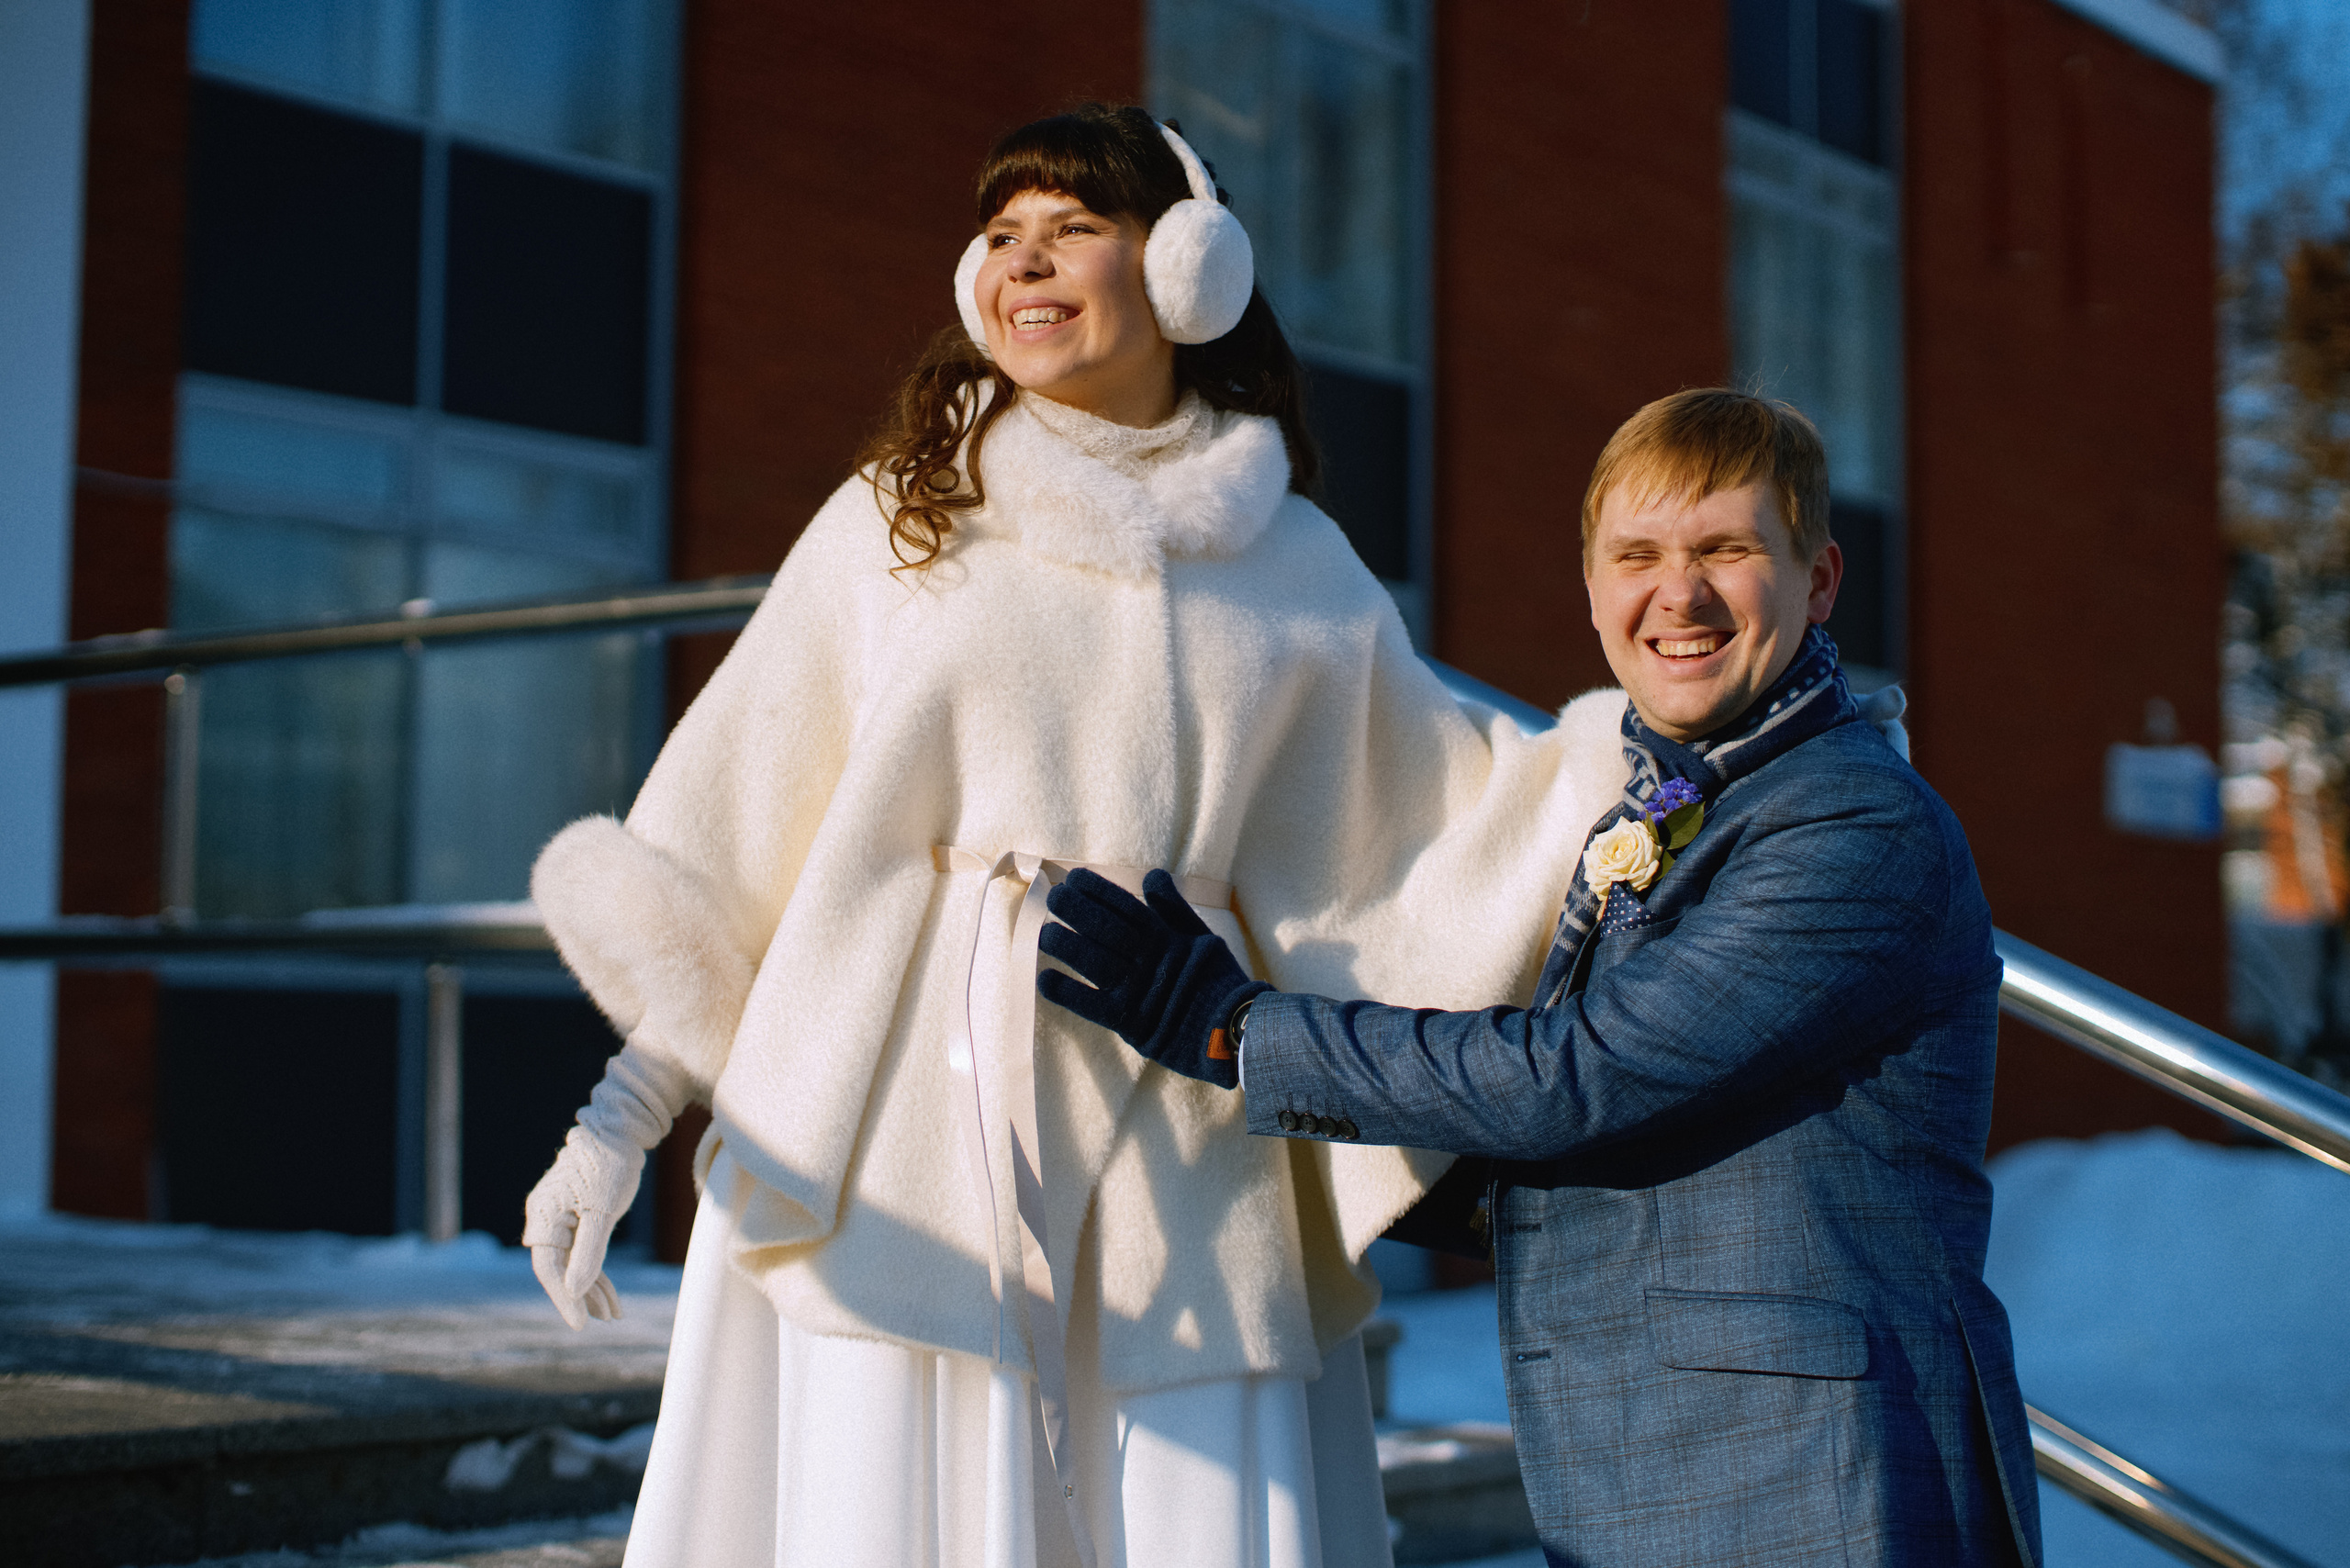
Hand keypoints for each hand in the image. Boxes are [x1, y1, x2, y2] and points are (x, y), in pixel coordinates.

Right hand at [522, 1128, 637, 1328]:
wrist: (620, 1133)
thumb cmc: (610, 1166)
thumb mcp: (603, 1212)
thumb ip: (589, 1252)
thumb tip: (574, 1290)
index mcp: (543, 1216)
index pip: (548, 1268)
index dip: (564, 1298)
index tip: (581, 1324)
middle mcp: (545, 1219)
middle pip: (559, 1270)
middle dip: (582, 1297)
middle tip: (605, 1320)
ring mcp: (559, 1220)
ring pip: (572, 1264)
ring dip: (592, 1289)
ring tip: (614, 1315)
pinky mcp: (575, 1219)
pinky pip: (582, 1253)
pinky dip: (596, 1273)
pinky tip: (610, 1296)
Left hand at [1037, 868, 1268, 1088]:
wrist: (1236, 1032)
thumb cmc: (1219, 983)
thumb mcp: (1203, 937)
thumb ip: (1174, 909)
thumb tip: (1152, 876)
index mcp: (1167, 938)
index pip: (1126, 907)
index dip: (1099, 890)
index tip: (1075, 877)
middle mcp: (1151, 961)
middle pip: (1105, 929)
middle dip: (1076, 910)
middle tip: (1053, 896)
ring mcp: (1139, 992)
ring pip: (1094, 962)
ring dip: (1065, 945)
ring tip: (1044, 932)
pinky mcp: (1131, 1024)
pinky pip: (1092, 1006)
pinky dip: (1067, 993)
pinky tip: (1045, 980)